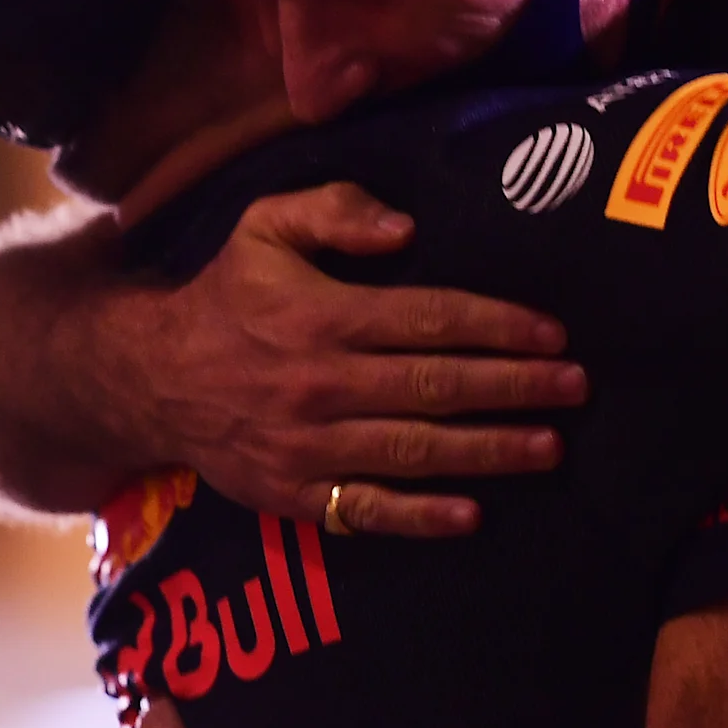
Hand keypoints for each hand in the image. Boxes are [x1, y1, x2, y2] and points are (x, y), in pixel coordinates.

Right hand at [109, 183, 583, 536]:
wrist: (151, 378)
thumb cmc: (226, 295)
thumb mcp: (264, 225)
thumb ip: (334, 210)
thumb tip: (406, 227)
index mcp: (321, 315)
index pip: (429, 320)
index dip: (497, 326)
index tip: (552, 333)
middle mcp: (320, 383)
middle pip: (436, 387)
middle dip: (514, 388)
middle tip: (576, 387)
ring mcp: (308, 446)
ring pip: (415, 450)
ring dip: (489, 450)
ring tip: (550, 446)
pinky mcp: (295, 494)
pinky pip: (367, 510)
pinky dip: (420, 516)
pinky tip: (471, 513)